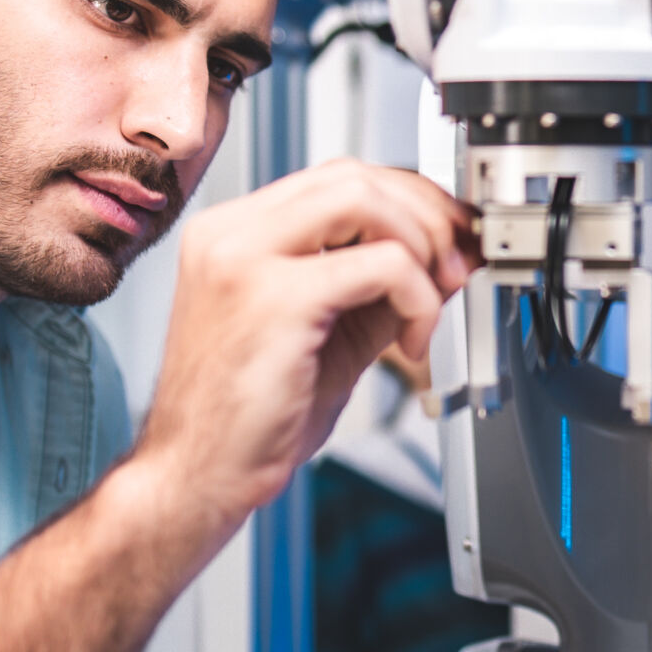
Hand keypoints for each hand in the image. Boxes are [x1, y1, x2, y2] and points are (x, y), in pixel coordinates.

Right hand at [132, 159, 475, 543]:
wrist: (196, 475)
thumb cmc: (249, 418)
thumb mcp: (332, 332)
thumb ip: (381, 287)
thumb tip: (448, 255)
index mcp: (236, 233)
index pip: (338, 179)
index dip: (407, 201)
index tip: (448, 238)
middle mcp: (232, 233)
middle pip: (355, 176)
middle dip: (425, 215)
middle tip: (455, 267)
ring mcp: (245, 258)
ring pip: (365, 199)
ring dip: (422, 245)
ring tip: (431, 303)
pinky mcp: (274, 298)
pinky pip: (381, 263)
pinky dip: (418, 296)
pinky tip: (412, 343)